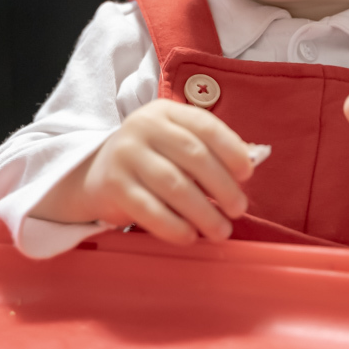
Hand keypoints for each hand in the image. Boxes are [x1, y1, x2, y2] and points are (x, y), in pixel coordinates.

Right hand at [81, 100, 252, 244]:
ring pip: (174, 185)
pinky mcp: (113, 186)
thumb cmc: (151, 160)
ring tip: (221, 230)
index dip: (231, 149)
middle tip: (239, 209)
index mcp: (166, 112)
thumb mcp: (176, 144)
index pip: (205, 125)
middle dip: (223, 186)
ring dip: (203, 212)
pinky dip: (174, 226)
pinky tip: (190, 236)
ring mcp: (126, 155)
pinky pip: (149, 209)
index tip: (248, 174)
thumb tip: (253, 161)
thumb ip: (211, 150)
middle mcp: (143, 127)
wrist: (96, 174)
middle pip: (194, 155)